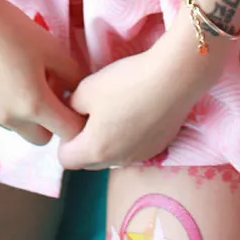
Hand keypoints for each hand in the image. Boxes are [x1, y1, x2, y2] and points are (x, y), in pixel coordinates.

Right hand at [0, 0, 88, 147]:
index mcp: (34, 104)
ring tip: (22, 78)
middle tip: (49, 91)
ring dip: (26, 114)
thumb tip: (80, 90)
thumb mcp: (51, 47)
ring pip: (18, 127)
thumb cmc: (12, 28)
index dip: (77, 119)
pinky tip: (0, 74)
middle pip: (42, 138)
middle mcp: (10, 118)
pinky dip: (5, 105)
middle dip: (51, 122)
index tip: (75, 103)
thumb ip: (73, 74)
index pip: (68, 132)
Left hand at [57, 12, 234, 171]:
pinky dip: (130, 136)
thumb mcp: (86, 89)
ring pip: (113, 156)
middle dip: (85, 142)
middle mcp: (117, 161)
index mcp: (95, 150)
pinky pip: (134, 149)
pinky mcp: (159, 147)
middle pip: (89, 161)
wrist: (174, 78)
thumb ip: (70, 107)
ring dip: (108, 140)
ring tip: (117, 109)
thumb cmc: (125, 82)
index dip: (64, 138)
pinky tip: (138, 110)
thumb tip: (70, 113)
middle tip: (92, 111)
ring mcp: (141, 157)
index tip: (73, 115)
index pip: (65, 159)